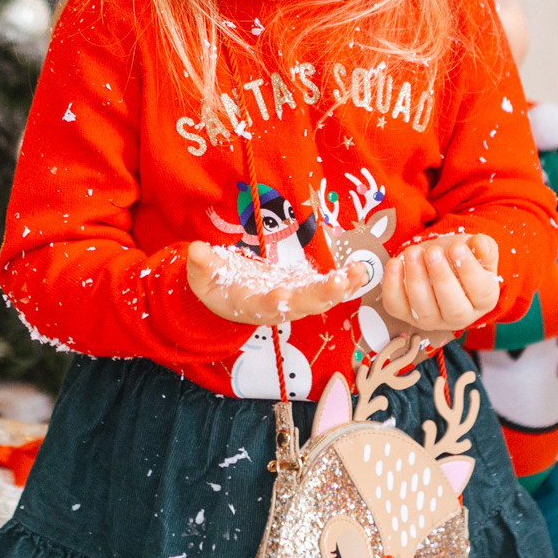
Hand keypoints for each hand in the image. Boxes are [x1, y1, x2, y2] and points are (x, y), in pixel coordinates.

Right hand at [186, 241, 368, 325]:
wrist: (231, 298)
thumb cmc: (215, 287)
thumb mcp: (202, 277)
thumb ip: (200, 266)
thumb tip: (195, 250)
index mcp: (252, 304)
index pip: (264, 305)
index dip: (274, 302)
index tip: (283, 295)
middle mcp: (279, 307)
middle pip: (303, 305)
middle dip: (322, 294)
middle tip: (339, 283)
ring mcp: (296, 299)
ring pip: (322, 298)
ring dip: (342, 288)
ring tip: (360, 273)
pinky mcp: (306, 288)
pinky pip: (329, 287)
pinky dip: (346, 281)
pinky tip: (362, 270)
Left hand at [375, 232, 500, 338]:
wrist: (437, 261)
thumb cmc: (460, 257)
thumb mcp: (476, 249)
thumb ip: (483, 246)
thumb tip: (479, 244)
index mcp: (483, 300)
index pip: (481, 292)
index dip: (469, 271)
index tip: (457, 247)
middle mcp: (460, 317)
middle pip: (454, 309)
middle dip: (441, 278)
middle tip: (433, 252)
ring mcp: (432, 320)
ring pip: (424, 311)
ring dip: (416, 280)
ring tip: (413, 252)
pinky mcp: (406, 314)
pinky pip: (396, 307)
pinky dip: (392, 287)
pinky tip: (394, 264)